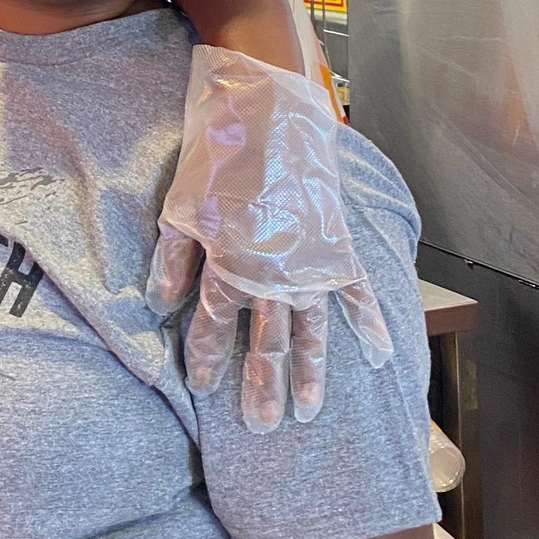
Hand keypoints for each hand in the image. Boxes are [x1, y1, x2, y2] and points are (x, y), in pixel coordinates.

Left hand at [148, 43, 392, 433]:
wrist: (271, 111)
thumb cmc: (218, 154)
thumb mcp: (181, 204)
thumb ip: (174, 259)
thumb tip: (161, 307)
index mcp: (231, 263)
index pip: (214, 325)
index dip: (208, 358)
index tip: (206, 391)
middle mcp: (274, 273)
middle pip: (267, 342)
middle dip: (262, 386)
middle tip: (263, 427)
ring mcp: (311, 262)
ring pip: (312, 330)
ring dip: (311, 373)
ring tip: (308, 413)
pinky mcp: (338, 244)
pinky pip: (357, 293)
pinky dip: (368, 324)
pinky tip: (377, 358)